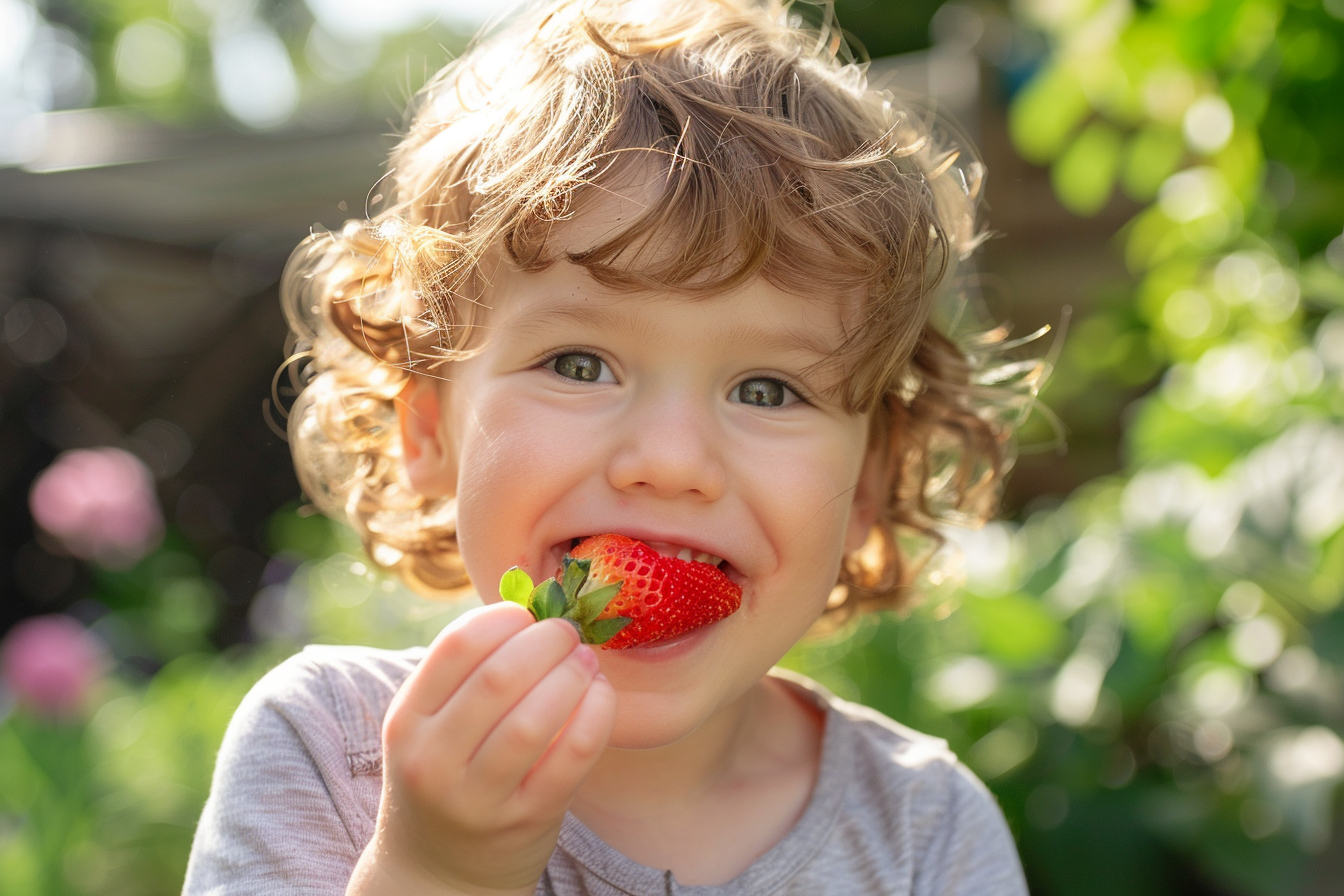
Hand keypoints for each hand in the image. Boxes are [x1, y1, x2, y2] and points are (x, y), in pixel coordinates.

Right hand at [347, 602, 616, 895]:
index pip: (456, 646)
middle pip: (498, 677)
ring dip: (572, 676)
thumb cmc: (448, 775)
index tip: (528, 616)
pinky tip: (600, 695)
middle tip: (568, 634)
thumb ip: (470, 675)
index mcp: (407, 721)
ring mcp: (479, 797)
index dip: (503, 618)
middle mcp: (434, 761)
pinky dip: (595, 716)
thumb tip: (535, 608)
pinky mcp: (526, 820)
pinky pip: (571, 757)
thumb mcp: (433, 726)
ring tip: (586, 661)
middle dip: (545, 642)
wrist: (439, 871)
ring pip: (533, 720)